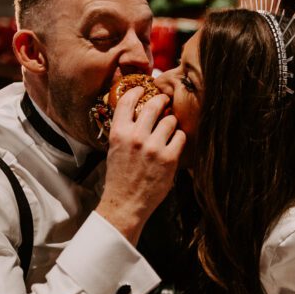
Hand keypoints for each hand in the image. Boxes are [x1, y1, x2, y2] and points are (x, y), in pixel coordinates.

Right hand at [96, 85, 184, 244]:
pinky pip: (180, 137)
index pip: (127, 101)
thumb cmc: (120, 177)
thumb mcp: (114, 149)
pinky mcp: (168, 158)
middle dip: (162, 101)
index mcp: (118, 133)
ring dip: (171, 124)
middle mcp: (136, 136)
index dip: (137, 91)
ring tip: (168, 130)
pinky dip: (178, 139)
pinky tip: (173, 145)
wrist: (126, 203)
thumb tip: (138, 112)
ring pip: (170, 121)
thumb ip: (125, 130)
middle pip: (154, 105)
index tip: (143, 90)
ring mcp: (153, 147)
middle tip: (165, 101)